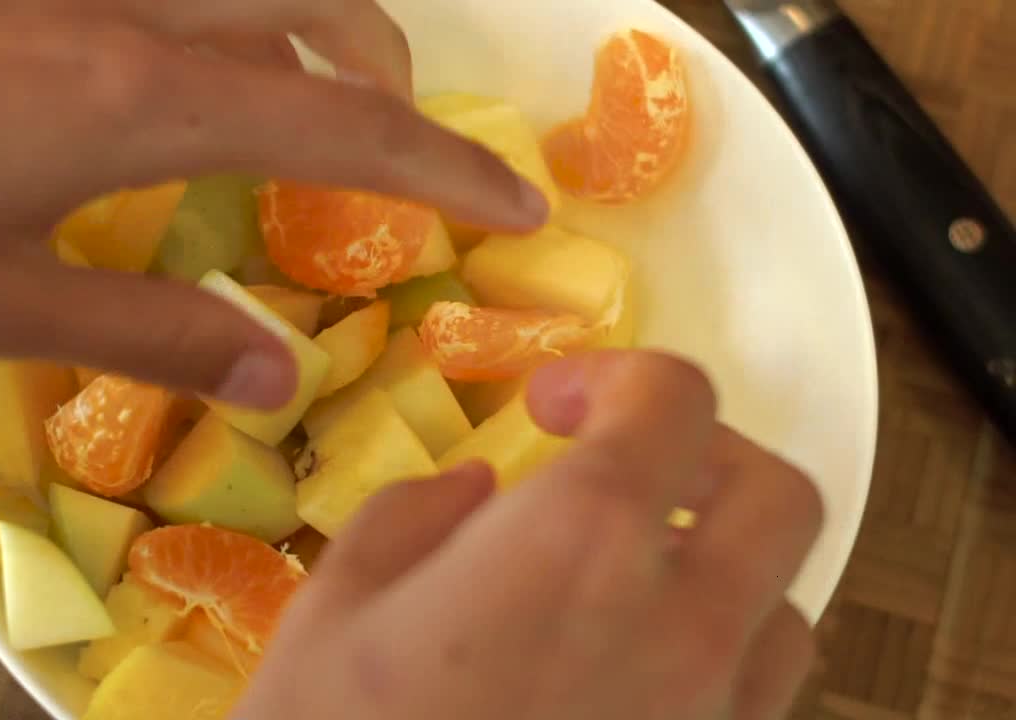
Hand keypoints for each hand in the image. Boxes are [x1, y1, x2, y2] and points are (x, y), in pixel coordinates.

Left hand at [0, 1, 546, 408]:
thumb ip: (149, 334)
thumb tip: (275, 380)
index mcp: (138, 99)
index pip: (347, 132)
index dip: (448, 172)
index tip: (520, 207)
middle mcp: (126, 7)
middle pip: (318, 9)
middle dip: (387, 79)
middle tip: (402, 153)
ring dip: (310, 32)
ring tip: (312, 104)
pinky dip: (217, 25)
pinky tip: (174, 71)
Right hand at [238, 351, 823, 719]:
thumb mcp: (333, 609)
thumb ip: (415, 519)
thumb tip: (475, 490)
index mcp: (578, 544)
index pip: (671, 402)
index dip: (617, 375)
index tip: (554, 400)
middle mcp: (676, 628)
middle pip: (775, 496)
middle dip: (707, 456)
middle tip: (622, 467)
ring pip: (783, 611)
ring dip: (722, 569)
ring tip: (632, 577)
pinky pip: (755, 705)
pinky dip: (716, 660)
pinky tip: (631, 671)